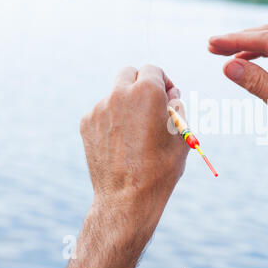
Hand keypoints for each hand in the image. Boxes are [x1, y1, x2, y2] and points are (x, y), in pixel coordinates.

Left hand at [70, 65, 188, 267]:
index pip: (153, 69)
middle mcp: (120, 94)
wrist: (127, 197)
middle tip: (151, 104)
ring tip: (137, 131)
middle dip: (142, 83)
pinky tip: (122, 141)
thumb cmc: (161, 168)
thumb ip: (177, 108)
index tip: (167, 95)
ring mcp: (100, 108)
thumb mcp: (181, 135)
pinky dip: (113, 118)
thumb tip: (170, 95)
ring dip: (127, 102)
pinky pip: (103, 111)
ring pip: (115, 93)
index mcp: (147, 92)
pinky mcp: (87, 123)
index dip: (164, 81)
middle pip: (130, 73)